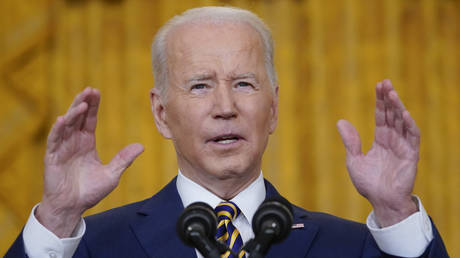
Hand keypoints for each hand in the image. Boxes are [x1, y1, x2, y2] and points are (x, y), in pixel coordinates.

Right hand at [36, 88, 143, 236]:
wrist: (72, 207)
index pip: (89, 119)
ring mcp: (62, 148)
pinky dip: (58, 129)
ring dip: (73, 113)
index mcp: (86, 143)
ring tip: (82, 102)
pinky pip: (54, 140)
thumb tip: (141, 146)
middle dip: (83, 103)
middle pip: (78, 117)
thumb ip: (124, 159)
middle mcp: (74, 142)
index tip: (96, 91)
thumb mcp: (112, 174)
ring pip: (66, 125)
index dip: (92, 106)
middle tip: (90, 89)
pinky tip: (63, 119)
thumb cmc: (89, 191)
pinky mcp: (53, 157)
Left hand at [337, 79, 418, 226]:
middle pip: (392, 115)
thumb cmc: (369, 183)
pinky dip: (409, 126)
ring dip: (398, 107)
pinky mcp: (410, 155)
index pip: (381, 116)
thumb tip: (340, 121)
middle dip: (389, 99)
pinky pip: (412, 138)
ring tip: (392, 93)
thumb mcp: (354, 160)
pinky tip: (404, 114)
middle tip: (385, 83)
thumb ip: (350, 142)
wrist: (381, 201)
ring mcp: (403, 147)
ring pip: (402, 122)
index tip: (378, 85)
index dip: (380, 101)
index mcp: (381, 140)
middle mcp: (393, 140)